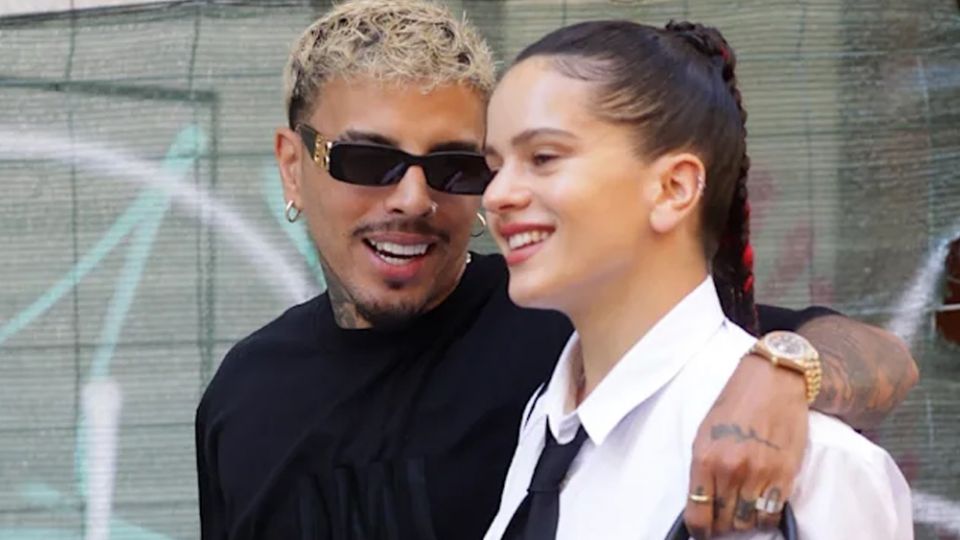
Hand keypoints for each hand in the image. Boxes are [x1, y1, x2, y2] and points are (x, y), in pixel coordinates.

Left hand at [684, 353, 807, 538]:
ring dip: (743, 521)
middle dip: (721, 523)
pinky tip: (760, 506)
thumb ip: (702, 469)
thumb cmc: (734, 404)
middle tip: (723, 516)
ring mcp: (759, 474)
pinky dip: (765, 517)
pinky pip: (771, 514)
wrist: (773, 382)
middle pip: (724, 521)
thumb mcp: (704, 433)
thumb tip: (701, 502)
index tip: (702, 531)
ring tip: (742, 508)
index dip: (699, 528)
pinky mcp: (784, 475)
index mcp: (705, 458)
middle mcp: (731, 469)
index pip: (698, 513)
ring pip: (748, 522)